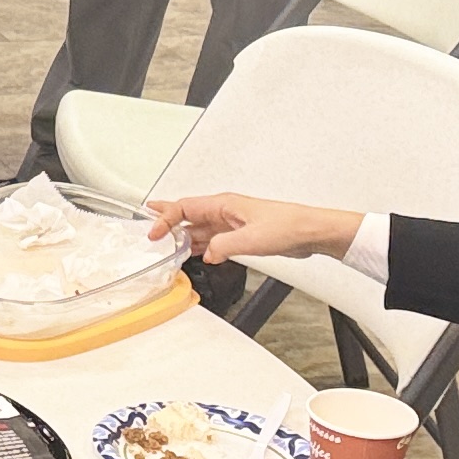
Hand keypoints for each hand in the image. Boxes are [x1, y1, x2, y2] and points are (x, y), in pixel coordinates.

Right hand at [147, 193, 358, 266]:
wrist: (310, 232)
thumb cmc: (288, 226)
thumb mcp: (251, 240)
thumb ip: (223, 247)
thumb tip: (206, 254)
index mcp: (224, 204)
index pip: (184, 207)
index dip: (165, 219)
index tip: (154, 232)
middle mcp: (225, 211)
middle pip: (188, 212)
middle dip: (167, 216)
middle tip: (148, 217)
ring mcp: (232, 223)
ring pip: (199, 227)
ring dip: (182, 235)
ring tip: (165, 240)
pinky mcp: (240, 235)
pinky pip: (211, 238)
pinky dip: (199, 244)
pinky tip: (194, 252)